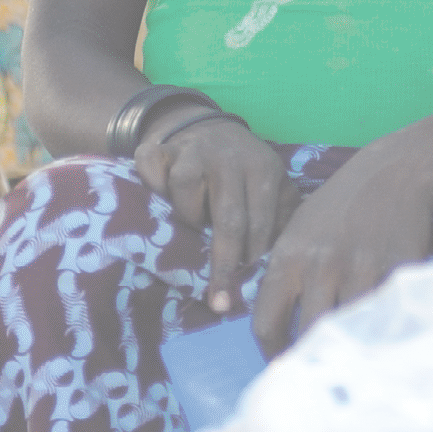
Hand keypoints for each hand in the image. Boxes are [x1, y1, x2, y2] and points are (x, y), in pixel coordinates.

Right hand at [132, 114, 298, 314]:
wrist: (211, 130)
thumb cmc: (245, 172)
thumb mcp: (273, 186)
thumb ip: (282, 218)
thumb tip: (281, 264)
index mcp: (264, 168)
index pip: (260, 222)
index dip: (253, 257)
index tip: (247, 288)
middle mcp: (230, 157)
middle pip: (227, 218)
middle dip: (224, 264)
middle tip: (219, 302)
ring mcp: (193, 149)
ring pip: (185, 194)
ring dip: (188, 217)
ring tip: (195, 221)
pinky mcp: (160, 148)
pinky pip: (150, 171)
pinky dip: (152, 185)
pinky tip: (160, 194)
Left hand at [249, 148, 432, 357]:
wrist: (393, 173)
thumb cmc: (340, 205)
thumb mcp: (299, 230)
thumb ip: (284, 274)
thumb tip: (272, 326)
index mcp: (289, 257)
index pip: (266, 323)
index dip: (269, 353)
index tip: (279, 364)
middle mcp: (320, 266)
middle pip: (304, 335)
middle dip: (306, 358)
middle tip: (312, 370)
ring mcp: (359, 270)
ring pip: (343, 332)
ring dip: (342, 348)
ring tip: (342, 357)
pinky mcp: (394, 272)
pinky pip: (379, 317)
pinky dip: (375, 332)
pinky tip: (374, 337)